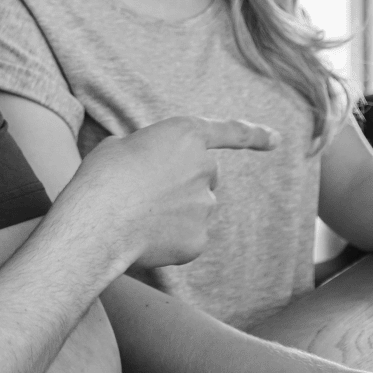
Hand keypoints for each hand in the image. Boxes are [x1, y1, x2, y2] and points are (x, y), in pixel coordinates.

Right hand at [57, 116, 278, 270]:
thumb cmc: (100, 179)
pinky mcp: (199, 238)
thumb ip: (151, 152)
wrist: (96, 221)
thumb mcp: (121, 147)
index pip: (229, 132)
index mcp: (185, 135)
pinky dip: (170, 240)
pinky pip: (188, 238)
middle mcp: (204, 167)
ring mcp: (205, 205)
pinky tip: (144, 238)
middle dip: (185, 183)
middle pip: (205, 176)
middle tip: (147, 193)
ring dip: (175, 212)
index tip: (276, 139)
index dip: (254, 135)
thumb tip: (154, 170)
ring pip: (195, 210)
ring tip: (137, 216)